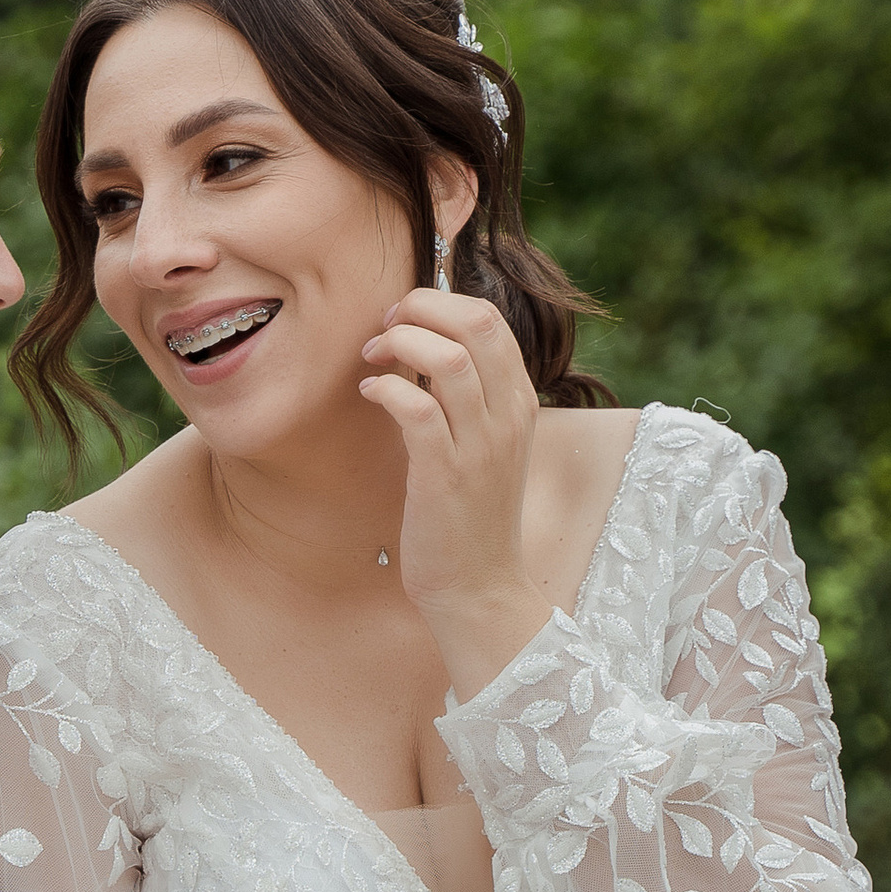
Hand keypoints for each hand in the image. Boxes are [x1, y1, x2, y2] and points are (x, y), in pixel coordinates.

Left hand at [358, 287, 551, 699]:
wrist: (479, 587)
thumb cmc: (471, 516)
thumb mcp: (485, 446)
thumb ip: (469, 397)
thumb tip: (423, 347)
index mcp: (520, 402)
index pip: (490, 319)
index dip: (439, 303)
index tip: (404, 318)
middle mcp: (507, 417)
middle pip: (474, 323)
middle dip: (419, 309)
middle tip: (384, 327)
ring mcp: (480, 445)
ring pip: (447, 358)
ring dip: (399, 343)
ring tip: (372, 359)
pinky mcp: (445, 474)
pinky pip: (416, 407)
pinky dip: (386, 388)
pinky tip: (370, 394)